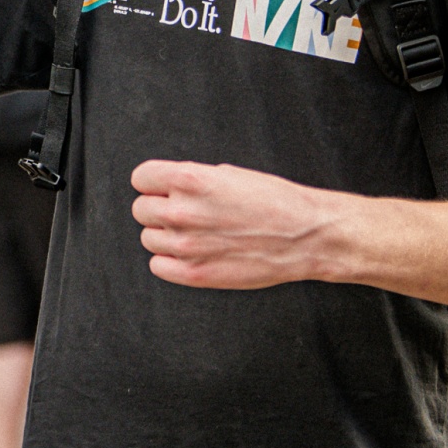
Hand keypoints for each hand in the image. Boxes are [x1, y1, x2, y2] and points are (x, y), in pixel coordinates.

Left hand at [130, 159, 346, 289]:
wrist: (306, 236)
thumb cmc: (275, 202)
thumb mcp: (229, 174)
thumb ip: (192, 180)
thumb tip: (169, 187)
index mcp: (190, 180)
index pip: (141, 178)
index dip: (153, 183)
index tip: (161, 189)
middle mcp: (182, 212)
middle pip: (140, 209)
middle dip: (158, 209)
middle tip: (184, 213)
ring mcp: (186, 245)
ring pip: (148, 238)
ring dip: (165, 236)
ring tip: (195, 234)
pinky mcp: (194, 274)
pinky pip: (157, 266)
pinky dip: (170, 261)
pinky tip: (193, 253)